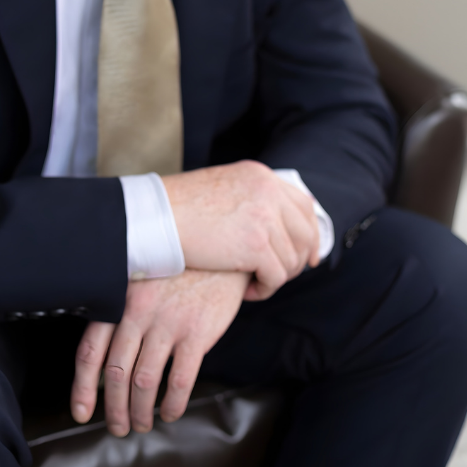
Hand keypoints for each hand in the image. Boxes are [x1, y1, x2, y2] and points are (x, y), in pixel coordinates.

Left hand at [70, 269, 248, 436]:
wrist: (219, 250)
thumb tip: (104, 363)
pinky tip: (170, 413)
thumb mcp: (141, 282)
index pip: (90, 351)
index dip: (82, 388)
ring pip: (143, 383)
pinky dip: (171, 405)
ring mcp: (167, 323)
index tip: (81, 412)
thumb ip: (121, 315)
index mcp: (119, 300)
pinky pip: (178, 381)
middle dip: (113, 409)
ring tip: (141, 424)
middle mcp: (138, 312)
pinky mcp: (196, 333)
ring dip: (140, 412)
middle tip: (117, 427)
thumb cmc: (177, 271)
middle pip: (115, 373)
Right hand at [163, 161, 320, 299]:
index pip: (304, 205)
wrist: (156, 216)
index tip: (308, 254)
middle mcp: (269, 192)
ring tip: (255, 283)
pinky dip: (265, 289)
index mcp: (261, 176)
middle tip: (281, 276)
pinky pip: (276, 277)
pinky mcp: (257, 245)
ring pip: (291, 259)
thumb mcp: (224, 188)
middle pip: (305, 233)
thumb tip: (273, 224)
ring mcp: (265, 217)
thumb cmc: (179, 207)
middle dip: (299, 260)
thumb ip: (251, 199)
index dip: (310, 232)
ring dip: (276, 277)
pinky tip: (248, 291)